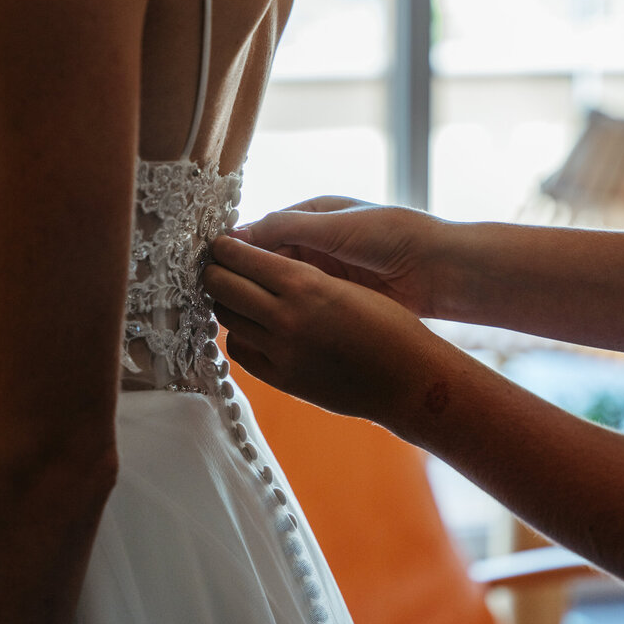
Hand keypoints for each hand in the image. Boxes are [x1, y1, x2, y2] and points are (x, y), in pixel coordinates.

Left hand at [204, 234, 436, 422]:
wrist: (409, 379)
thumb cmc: (388, 324)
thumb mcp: (343, 284)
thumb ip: (300, 276)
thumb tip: (260, 265)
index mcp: (304, 283)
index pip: (242, 257)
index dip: (224, 248)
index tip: (218, 243)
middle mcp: (286, 317)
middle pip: (223, 287)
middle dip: (214, 272)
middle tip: (214, 266)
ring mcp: (281, 352)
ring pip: (227, 319)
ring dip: (225, 303)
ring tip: (231, 294)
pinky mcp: (282, 380)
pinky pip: (241, 351)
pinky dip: (239, 335)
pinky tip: (250, 327)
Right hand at [233, 196, 447, 318]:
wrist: (438, 269)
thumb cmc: (389, 234)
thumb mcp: (331, 225)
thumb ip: (284, 228)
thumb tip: (235, 236)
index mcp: (311, 218)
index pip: (262, 232)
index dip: (238, 248)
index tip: (213, 263)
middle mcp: (313, 246)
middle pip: (266, 262)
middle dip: (244, 275)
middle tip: (215, 291)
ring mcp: (323, 276)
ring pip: (279, 289)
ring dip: (260, 297)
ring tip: (234, 310)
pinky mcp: (334, 302)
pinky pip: (300, 308)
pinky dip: (282, 314)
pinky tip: (266, 324)